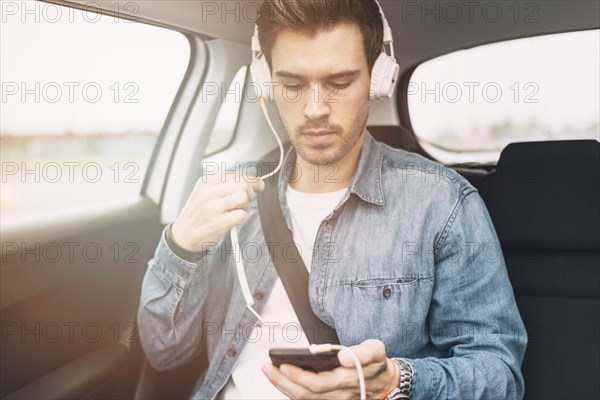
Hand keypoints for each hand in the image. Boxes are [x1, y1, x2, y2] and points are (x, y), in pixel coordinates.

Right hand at [171, 172, 264, 252]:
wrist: (183, 236)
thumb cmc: (198, 214)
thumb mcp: (205, 193)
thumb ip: (227, 185)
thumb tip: (257, 183)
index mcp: (206, 182)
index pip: (237, 174)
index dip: (252, 181)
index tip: (258, 186)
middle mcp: (208, 193)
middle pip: (243, 184)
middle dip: (249, 193)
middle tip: (243, 202)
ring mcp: (212, 208)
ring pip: (243, 197)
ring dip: (245, 206)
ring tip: (236, 211)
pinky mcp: (217, 223)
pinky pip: (242, 215)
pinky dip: (243, 218)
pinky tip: (234, 221)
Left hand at [262, 339, 398, 398]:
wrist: (386, 383)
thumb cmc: (377, 364)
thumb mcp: (376, 351)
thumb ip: (363, 353)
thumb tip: (342, 355)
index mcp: (347, 381)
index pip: (317, 383)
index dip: (298, 376)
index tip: (283, 365)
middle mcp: (337, 395)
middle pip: (305, 394)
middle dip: (282, 381)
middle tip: (267, 367)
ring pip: (303, 399)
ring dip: (283, 387)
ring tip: (269, 372)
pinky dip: (291, 392)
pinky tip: (281, 381)